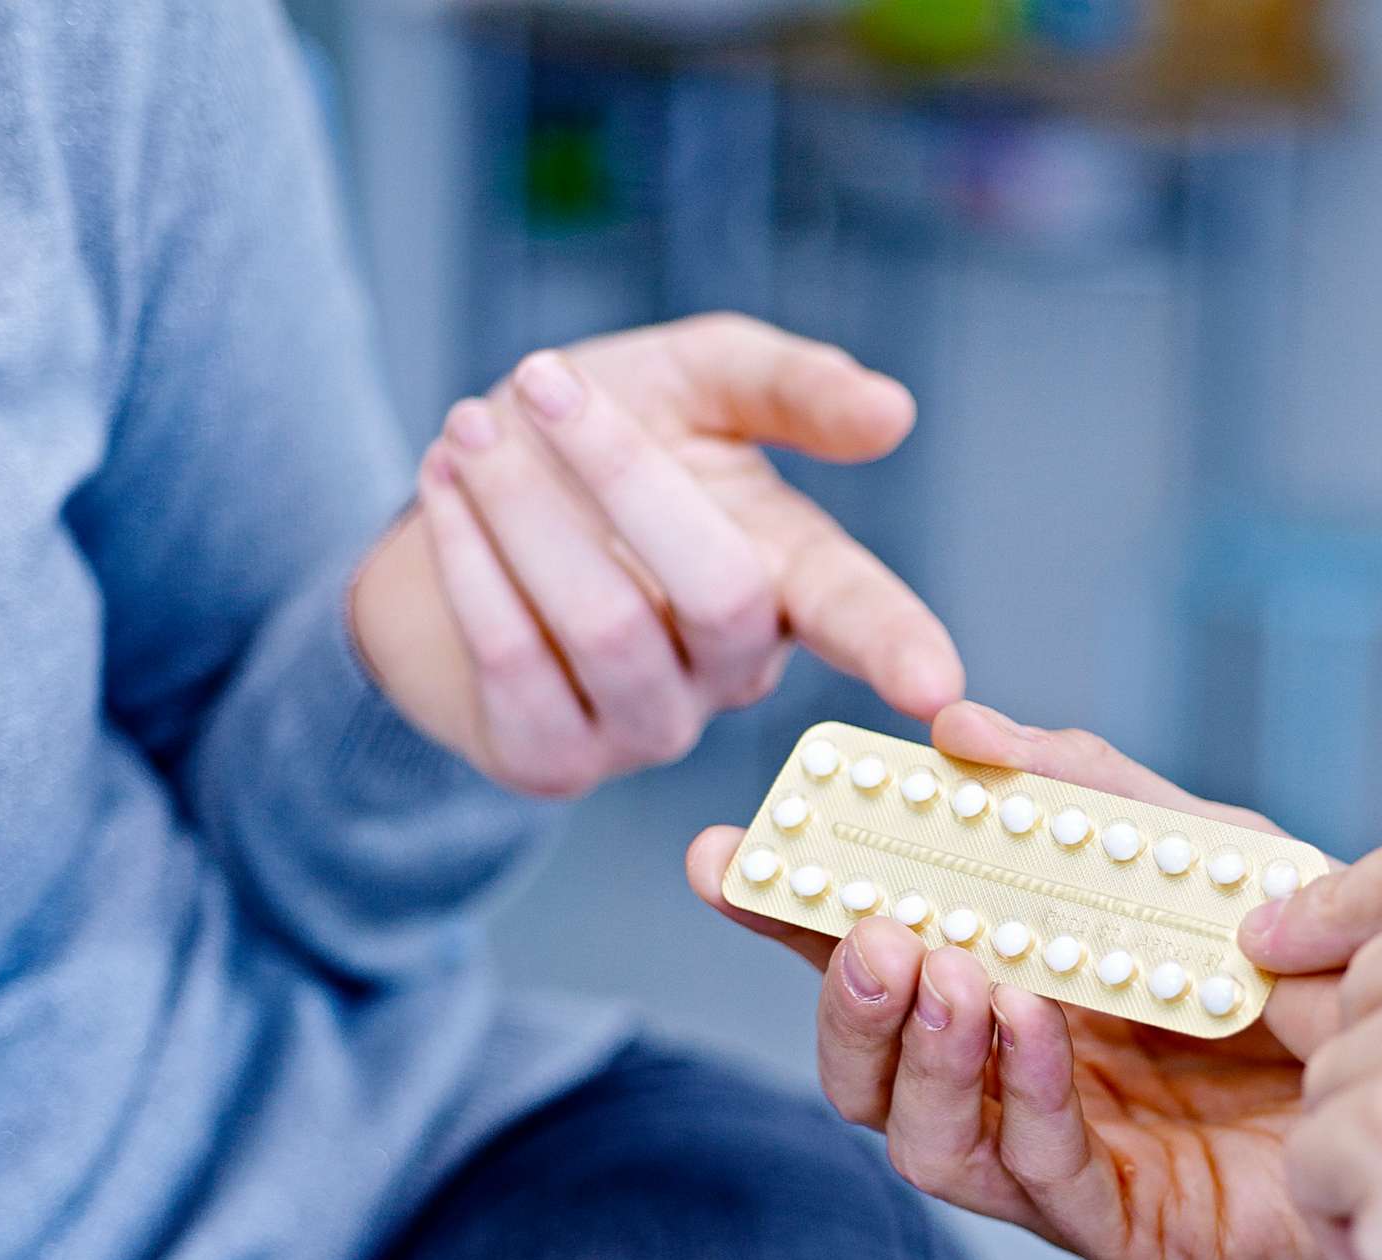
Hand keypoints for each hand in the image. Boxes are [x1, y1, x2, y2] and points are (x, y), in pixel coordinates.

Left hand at [352, 314, 960, 796]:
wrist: (458, 517)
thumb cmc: (598, 448)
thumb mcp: (693, 382)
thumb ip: (788, 384)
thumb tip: (893, 412)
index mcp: (793, 580)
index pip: (863, 618)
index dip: (901, 648)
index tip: (937, 686)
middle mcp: (734, 671)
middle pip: (718, 592)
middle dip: (620, 471)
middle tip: (541, 379)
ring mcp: (648, 728)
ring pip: (605, 626)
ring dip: (523, 509)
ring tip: (469, 427)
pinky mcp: (553, 758)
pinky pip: (515, 663)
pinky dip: (469, 562)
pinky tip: (444, 491)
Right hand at [687, 702, 1337, 1259]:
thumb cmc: (1311, 958)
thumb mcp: (1198, 847)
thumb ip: (1085, 790)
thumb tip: (959, 725)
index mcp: (1008, 985)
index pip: (871, 952)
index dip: (791, 909)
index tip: (727, 854)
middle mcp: (1012, 1082)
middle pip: (868, 1066)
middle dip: (841, 993)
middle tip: (861, 923)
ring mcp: (1062, 1164)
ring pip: (926, 1138)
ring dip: (919, 1048)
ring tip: (942, 965)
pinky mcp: (1130, 1230)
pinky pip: (1041, 1179)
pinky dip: (1020, 1097)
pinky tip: (1032, 1021)